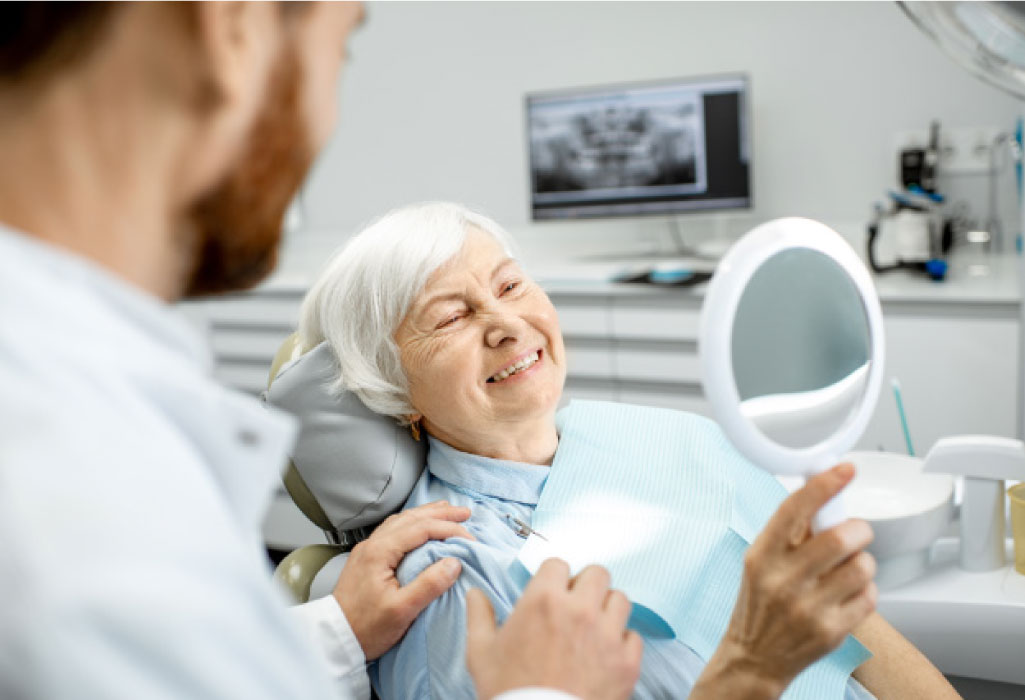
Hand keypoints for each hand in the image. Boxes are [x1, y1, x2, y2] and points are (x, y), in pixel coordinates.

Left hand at [333, 501, 473, 659]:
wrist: (334, 639)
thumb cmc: (366, 628)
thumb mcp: (402, 610)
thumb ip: (429, 584)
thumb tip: (454, 563)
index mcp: (380, 552)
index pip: (421, 528)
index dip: (448, 528)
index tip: (469, 537)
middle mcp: (372, 544)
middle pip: (411, 518)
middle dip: (440, 513)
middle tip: (465, 513)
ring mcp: (367, 550)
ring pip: (401, 521)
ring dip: (426, 514)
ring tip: (446, 512)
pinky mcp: (367, 559)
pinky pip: (393, 530)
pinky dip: (412, 523)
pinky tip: (419, 527)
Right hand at [466, 559, 642, 699]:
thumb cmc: (509, 692)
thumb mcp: (481, 653)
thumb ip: (479, 616)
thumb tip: (474, 594)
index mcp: (543, 600)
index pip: (559, 564)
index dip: (553, 577)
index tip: (551, 592)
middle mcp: (580, 610)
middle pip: (597, 574)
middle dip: (586, 586)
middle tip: (576, 605)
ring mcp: (607, 635)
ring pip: (620, 600)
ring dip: (607, 609)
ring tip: (594, 627)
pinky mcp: (626, 662)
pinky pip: (633, 636)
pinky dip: (622, 643)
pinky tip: (606, 654)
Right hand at [702, 464, 876, 696]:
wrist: (754, 657)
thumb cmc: (760, 603)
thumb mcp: (760, 561)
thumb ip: (790, 532)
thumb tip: (821, 491)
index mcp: (762, 555)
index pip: (794, 509)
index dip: (824, 484)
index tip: (845, 469)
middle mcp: (783, 580)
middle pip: (840, 537)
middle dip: (858, 529)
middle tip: (855, 532)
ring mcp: (808, 608)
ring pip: (862, 566)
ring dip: (863, 561)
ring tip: (848, 568)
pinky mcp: (831, 631)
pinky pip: (869, 596)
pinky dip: (865, 590)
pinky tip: (847, 594)